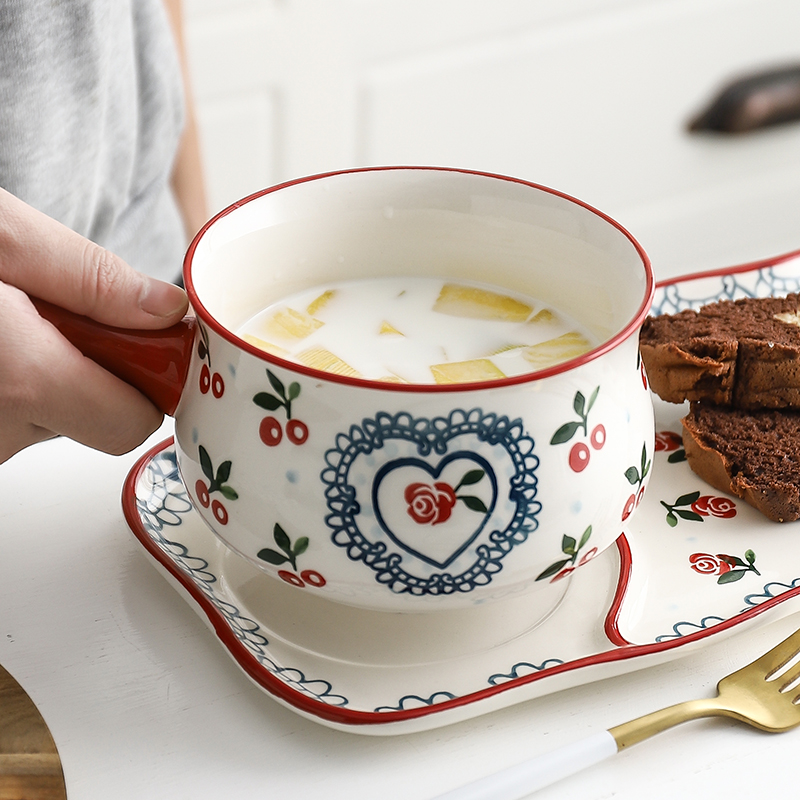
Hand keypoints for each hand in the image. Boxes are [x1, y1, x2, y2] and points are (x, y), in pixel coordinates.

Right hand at [0, 188, 188, 462]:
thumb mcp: (3, 238)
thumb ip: (91, 279)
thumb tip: (166, 311)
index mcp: (22, 380)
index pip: (135, 421)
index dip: (149, 382)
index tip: (147, 344)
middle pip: (97, 419)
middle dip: (96, 370)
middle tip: (60, 318)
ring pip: (54, 420)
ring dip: (52, 376)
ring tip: (16, 325)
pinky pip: (16, 420)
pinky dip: (18, 385)